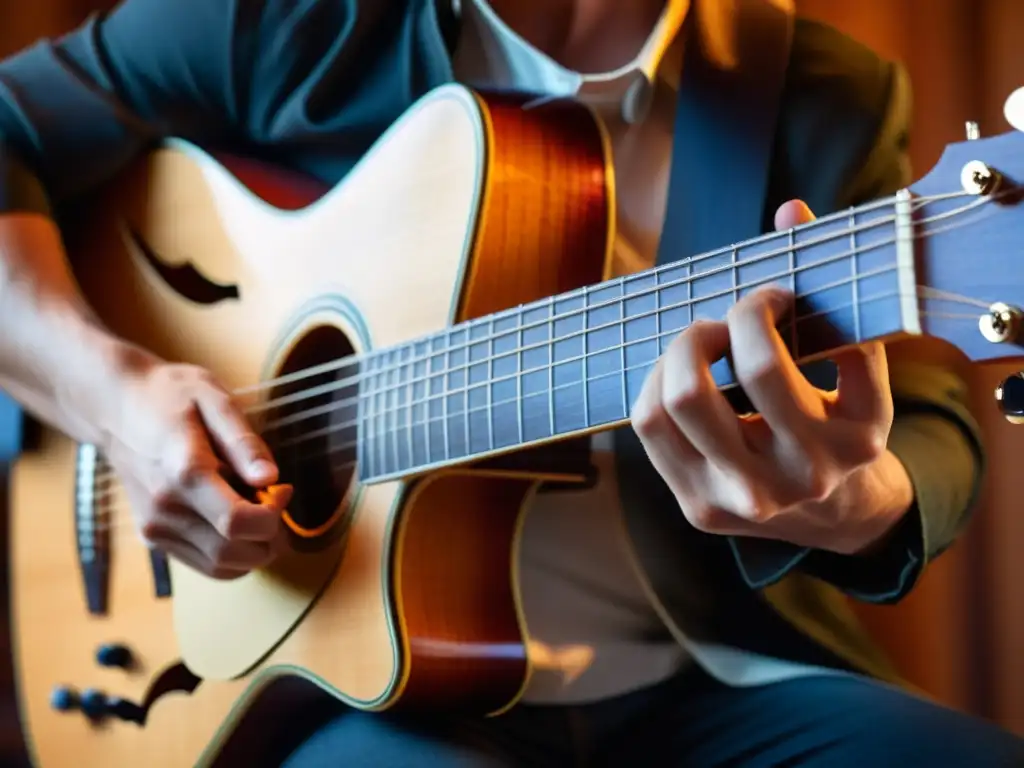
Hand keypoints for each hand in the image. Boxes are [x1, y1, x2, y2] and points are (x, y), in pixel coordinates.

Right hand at [103, 350, 291, 578]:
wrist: (117, 408)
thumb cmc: (171, 396)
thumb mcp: (215, 399)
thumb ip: (244, 442)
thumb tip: (272, 478)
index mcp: (184, 472)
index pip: (238, 522)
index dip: (273, 515)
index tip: (283, 489)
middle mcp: (165, 508)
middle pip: (233, 552)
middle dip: (270, 537)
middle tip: (276, 502)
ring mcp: (155, 526)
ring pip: (221, 567)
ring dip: (253, 549)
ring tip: (258, 511)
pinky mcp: (153, 537)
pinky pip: (204, 564)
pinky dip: (232, 554)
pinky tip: (236, 522)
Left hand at [630, 200, 912, 554]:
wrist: (833, 512)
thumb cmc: (840, 420)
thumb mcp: (854, 367)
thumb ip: (829, 289)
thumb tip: (789, 211)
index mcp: (848, 443)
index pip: (762, 364)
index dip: (753, 310)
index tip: (768, 296)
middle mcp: (791, 482)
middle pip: (690, 394)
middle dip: (696, 335)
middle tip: (722, 323)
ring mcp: (739, 503)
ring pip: (660, 412)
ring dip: (673, 358)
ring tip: (702, 344)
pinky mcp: (700, 510)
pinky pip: (649, 431)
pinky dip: (656, 386)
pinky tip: (684, 376)